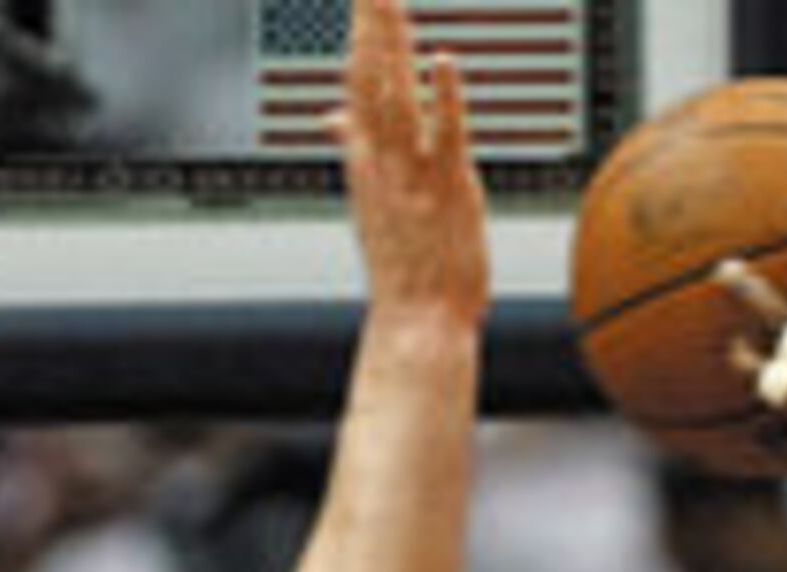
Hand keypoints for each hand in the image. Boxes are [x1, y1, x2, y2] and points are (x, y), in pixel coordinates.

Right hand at [336, 0, 486, 322]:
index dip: (360, 34)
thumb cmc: (405, 274)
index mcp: (366, 161)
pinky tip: (442, 61)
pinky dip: (444, 98)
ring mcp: (416, 175)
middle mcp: (385, 162)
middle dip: (369, 23)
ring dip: (394, 45)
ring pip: (398, 96)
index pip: (358, 82)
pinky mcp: (450, 191)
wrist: (417, 326)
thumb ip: (355, 150)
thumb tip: (335, 120)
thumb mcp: (371, 203)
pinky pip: (447, 135)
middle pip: (371, 77)